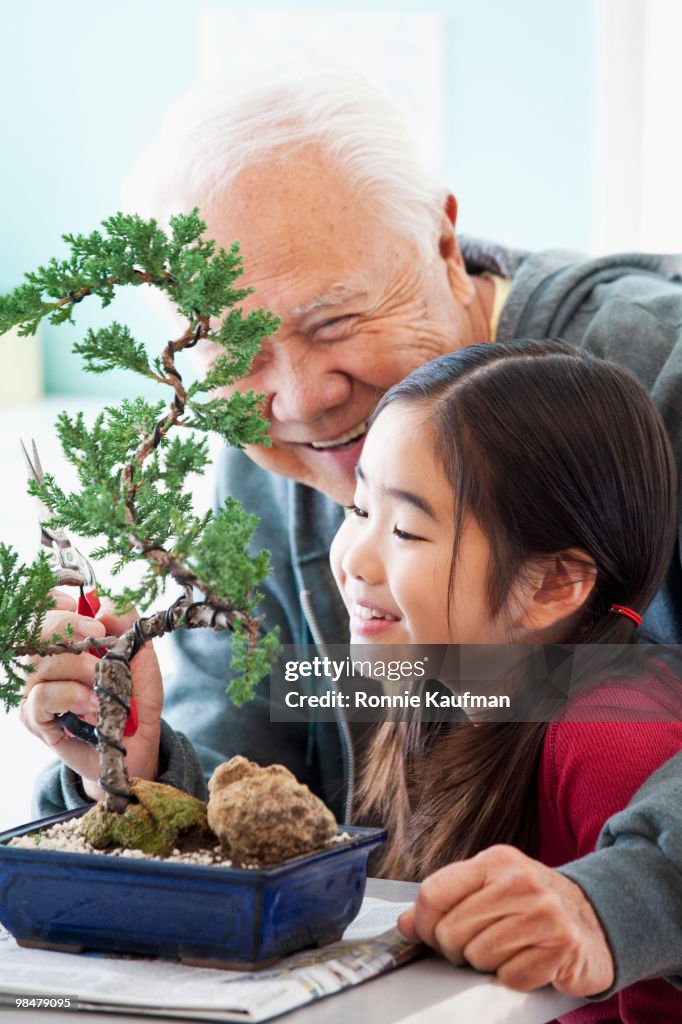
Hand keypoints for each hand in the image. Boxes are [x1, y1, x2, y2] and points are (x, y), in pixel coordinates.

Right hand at [19, 591, 162, 799]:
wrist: (136, 745)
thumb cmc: (133, 698)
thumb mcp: (141, 656)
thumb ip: (127, 624)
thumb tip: (104, 606)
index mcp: (65, 642)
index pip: (41, 610)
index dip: (49, 601)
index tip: (74, 603)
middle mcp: (43, 663)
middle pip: (33, 632)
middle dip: (65, 627)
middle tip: (97, 634)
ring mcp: (35, 691)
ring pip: (38, 664)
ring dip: (78, 668)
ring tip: (104, 684)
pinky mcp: (36, 719)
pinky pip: (40, 698)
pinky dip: (71, 696)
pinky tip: (92, 705)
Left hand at [397, 845, 613, 995]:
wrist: (596, 919)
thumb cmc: (534, 904)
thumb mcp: (491, 888)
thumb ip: (449, 900)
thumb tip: (404, 923)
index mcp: (496, 861)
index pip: (434, 892)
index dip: (424, 923)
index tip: (430, 934)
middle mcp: (519, 882)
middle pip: (452, 930)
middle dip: (455, 949)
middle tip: (474, 946)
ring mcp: (542, 913)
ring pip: (478, 956)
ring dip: (486, 963)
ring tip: (506, 949)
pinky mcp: (560, 948)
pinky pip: (510, 977)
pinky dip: (513, 977)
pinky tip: (526, 961)